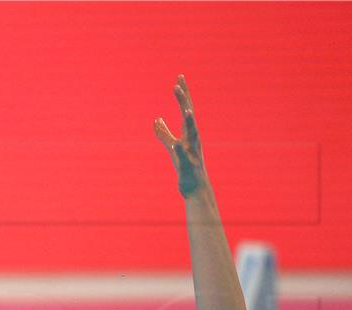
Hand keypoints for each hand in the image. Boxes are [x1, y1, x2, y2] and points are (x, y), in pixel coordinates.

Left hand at [154, 75, 207, 196]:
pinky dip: (181, 150)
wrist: (195, 189)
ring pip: (192, 134)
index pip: (186, 109)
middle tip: (178, 83)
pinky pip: (185, 157)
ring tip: (185, 109)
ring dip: (189, 121)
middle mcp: (193, 139)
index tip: (179, 77)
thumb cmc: (185, 168)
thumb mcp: (172, 148)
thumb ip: (164, 134)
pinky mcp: (188, 166)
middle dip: (184, 100)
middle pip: (189, 116)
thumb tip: (156, 120)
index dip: (183, 94)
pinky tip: (177, 144)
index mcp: (189, 134)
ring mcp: (192, 152)